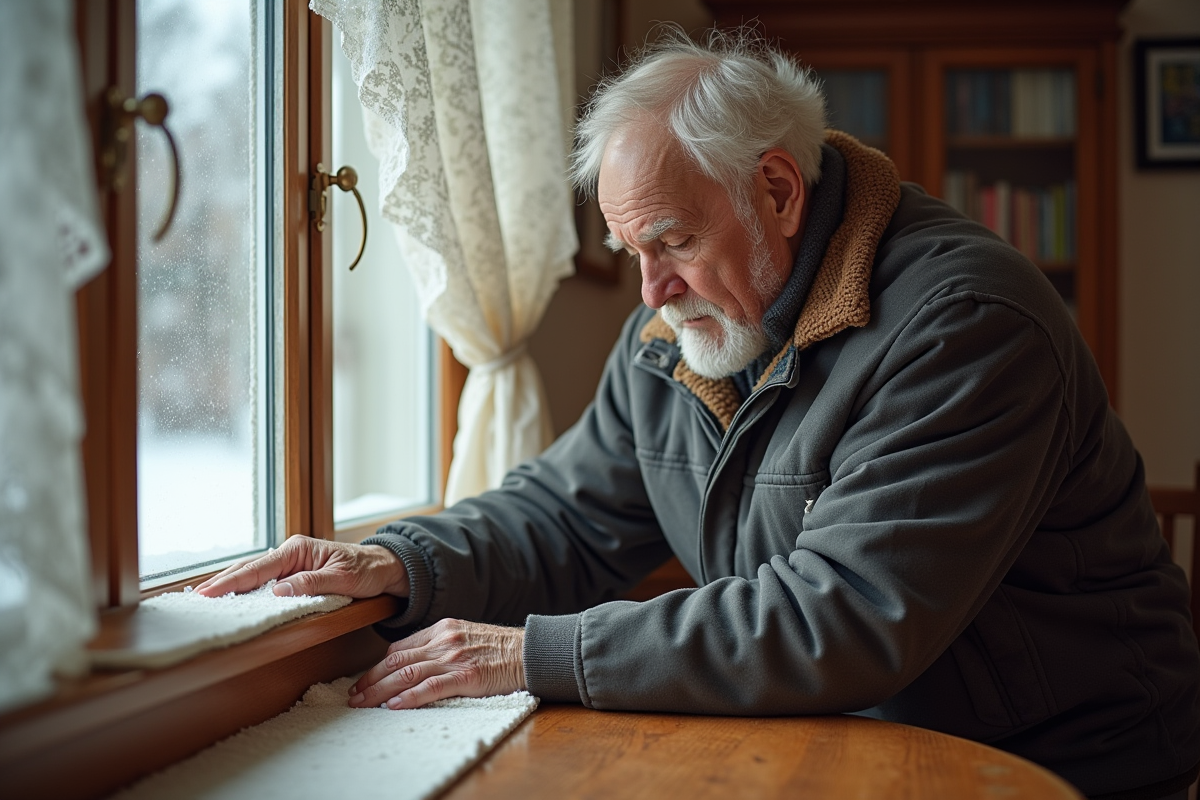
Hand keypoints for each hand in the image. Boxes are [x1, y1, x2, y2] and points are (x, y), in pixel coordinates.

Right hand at [194, 535, 408, 598]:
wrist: (383, 567)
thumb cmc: (366, 569)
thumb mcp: (343, 578)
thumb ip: (312, 584)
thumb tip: (279, 591)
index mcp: (299, 549)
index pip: (259, 568)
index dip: (233, 581)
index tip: (210, 592)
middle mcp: (291, 553)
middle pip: (250, 568)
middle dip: (223, 581)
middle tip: (198, 597)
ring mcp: (291, 563)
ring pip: (254, 574)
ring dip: (231, 584)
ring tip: (206, 595)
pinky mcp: (294, 573)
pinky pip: (265, 580)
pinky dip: (247, 587)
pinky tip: (233, 596)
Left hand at [348, 619, 525, 708]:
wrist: (531, 651)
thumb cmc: (502, 648)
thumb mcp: (466, 636)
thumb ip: (442, 646)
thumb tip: (417, 664)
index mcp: (441, 629)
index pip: (399, 648)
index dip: (377, 666)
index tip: (364, 681)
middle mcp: (443, 641)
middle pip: (396, 661)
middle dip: (370, 680)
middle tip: (354, 697)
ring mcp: (454, 658)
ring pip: (406, 674)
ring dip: (380, 691)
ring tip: (364, 704)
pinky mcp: (467, 677)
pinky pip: (431, 687)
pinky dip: (410, 697)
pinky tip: (394, 706)